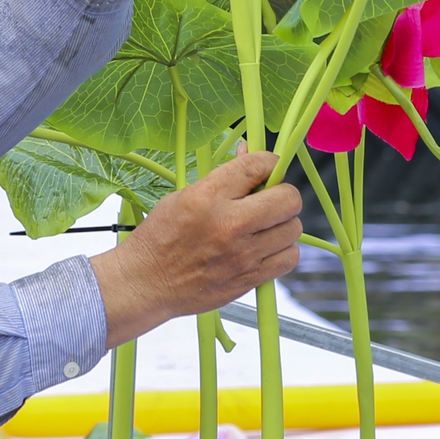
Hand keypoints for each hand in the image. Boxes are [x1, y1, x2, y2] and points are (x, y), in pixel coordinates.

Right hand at [88, 151, 300, 347]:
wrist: (146, 283)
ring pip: (293, 230)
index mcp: (208, 197)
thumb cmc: (160, 238)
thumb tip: (249, 155)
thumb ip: (222, 178)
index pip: (258, 166)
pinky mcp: (249, 279)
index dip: (269, 162)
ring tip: (266, 226)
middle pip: (288, 200)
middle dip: (283, 194)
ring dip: (283, 224)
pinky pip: (289, 258)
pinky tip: (265, 247)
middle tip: (271, 199)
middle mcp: (229, 225)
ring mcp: (242, 255)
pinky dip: (283, 250)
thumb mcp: (182, 196)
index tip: (266, 167)